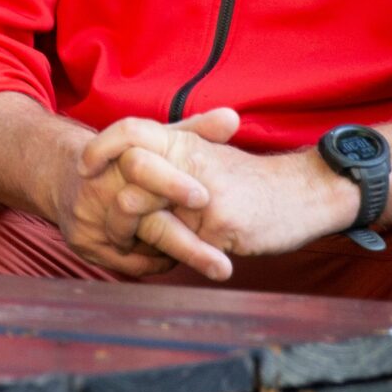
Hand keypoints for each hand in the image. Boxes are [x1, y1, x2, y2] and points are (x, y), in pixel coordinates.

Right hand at [42, 110, 227, 278]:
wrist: (67, 176)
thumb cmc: (126, 159)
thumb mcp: (158, 140)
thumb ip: (196, 130)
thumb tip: (232, 118)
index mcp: (119, 157)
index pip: (142, 167)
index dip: (172, 184)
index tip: (204, 198)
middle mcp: (99, 187)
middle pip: (146, 220)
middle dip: (186, 244)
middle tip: (222, 266)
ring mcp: (87, 217)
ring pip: (138, 247)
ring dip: (176, 254)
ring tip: (211, 261)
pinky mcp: (83, 243)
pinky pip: (127, 263)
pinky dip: (155, 262)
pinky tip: (173, 256)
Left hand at [84, 108, 361, 281]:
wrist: (306, 195)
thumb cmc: (254, 184)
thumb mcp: (211, 161)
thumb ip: (171, 162)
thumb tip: (126, 170)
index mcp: (186, 143)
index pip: (129, 130)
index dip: (100, 146)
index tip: (84, 167)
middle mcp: (192, 162)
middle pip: (130, 166)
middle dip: (110, 194)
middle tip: (98, 212)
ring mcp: (203, 195)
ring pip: (143, 205)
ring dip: (128, 228)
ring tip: (124, 245)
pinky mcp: (218, 226)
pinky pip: (176, 242)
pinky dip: (164, 252)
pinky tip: (161, 260)